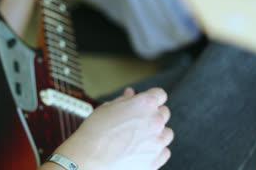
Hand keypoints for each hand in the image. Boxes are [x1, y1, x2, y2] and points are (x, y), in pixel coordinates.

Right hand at [52, 88, 173, 169]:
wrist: (88, 159)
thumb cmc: (94, 132)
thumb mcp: (107, 108)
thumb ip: (124, 100)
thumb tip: (130, 94)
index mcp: (145, 104)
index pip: (160, 94)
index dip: (152, 97)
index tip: (147, 102)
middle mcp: (155, 122)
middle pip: (164, 113)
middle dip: (153, 114)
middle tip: (138, 120)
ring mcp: (156, 143)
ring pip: (167, 133)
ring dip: (157, 133)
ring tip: (140, 136)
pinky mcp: (154, 161)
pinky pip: (164, 152)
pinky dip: (157, 151)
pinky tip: (143, 149)